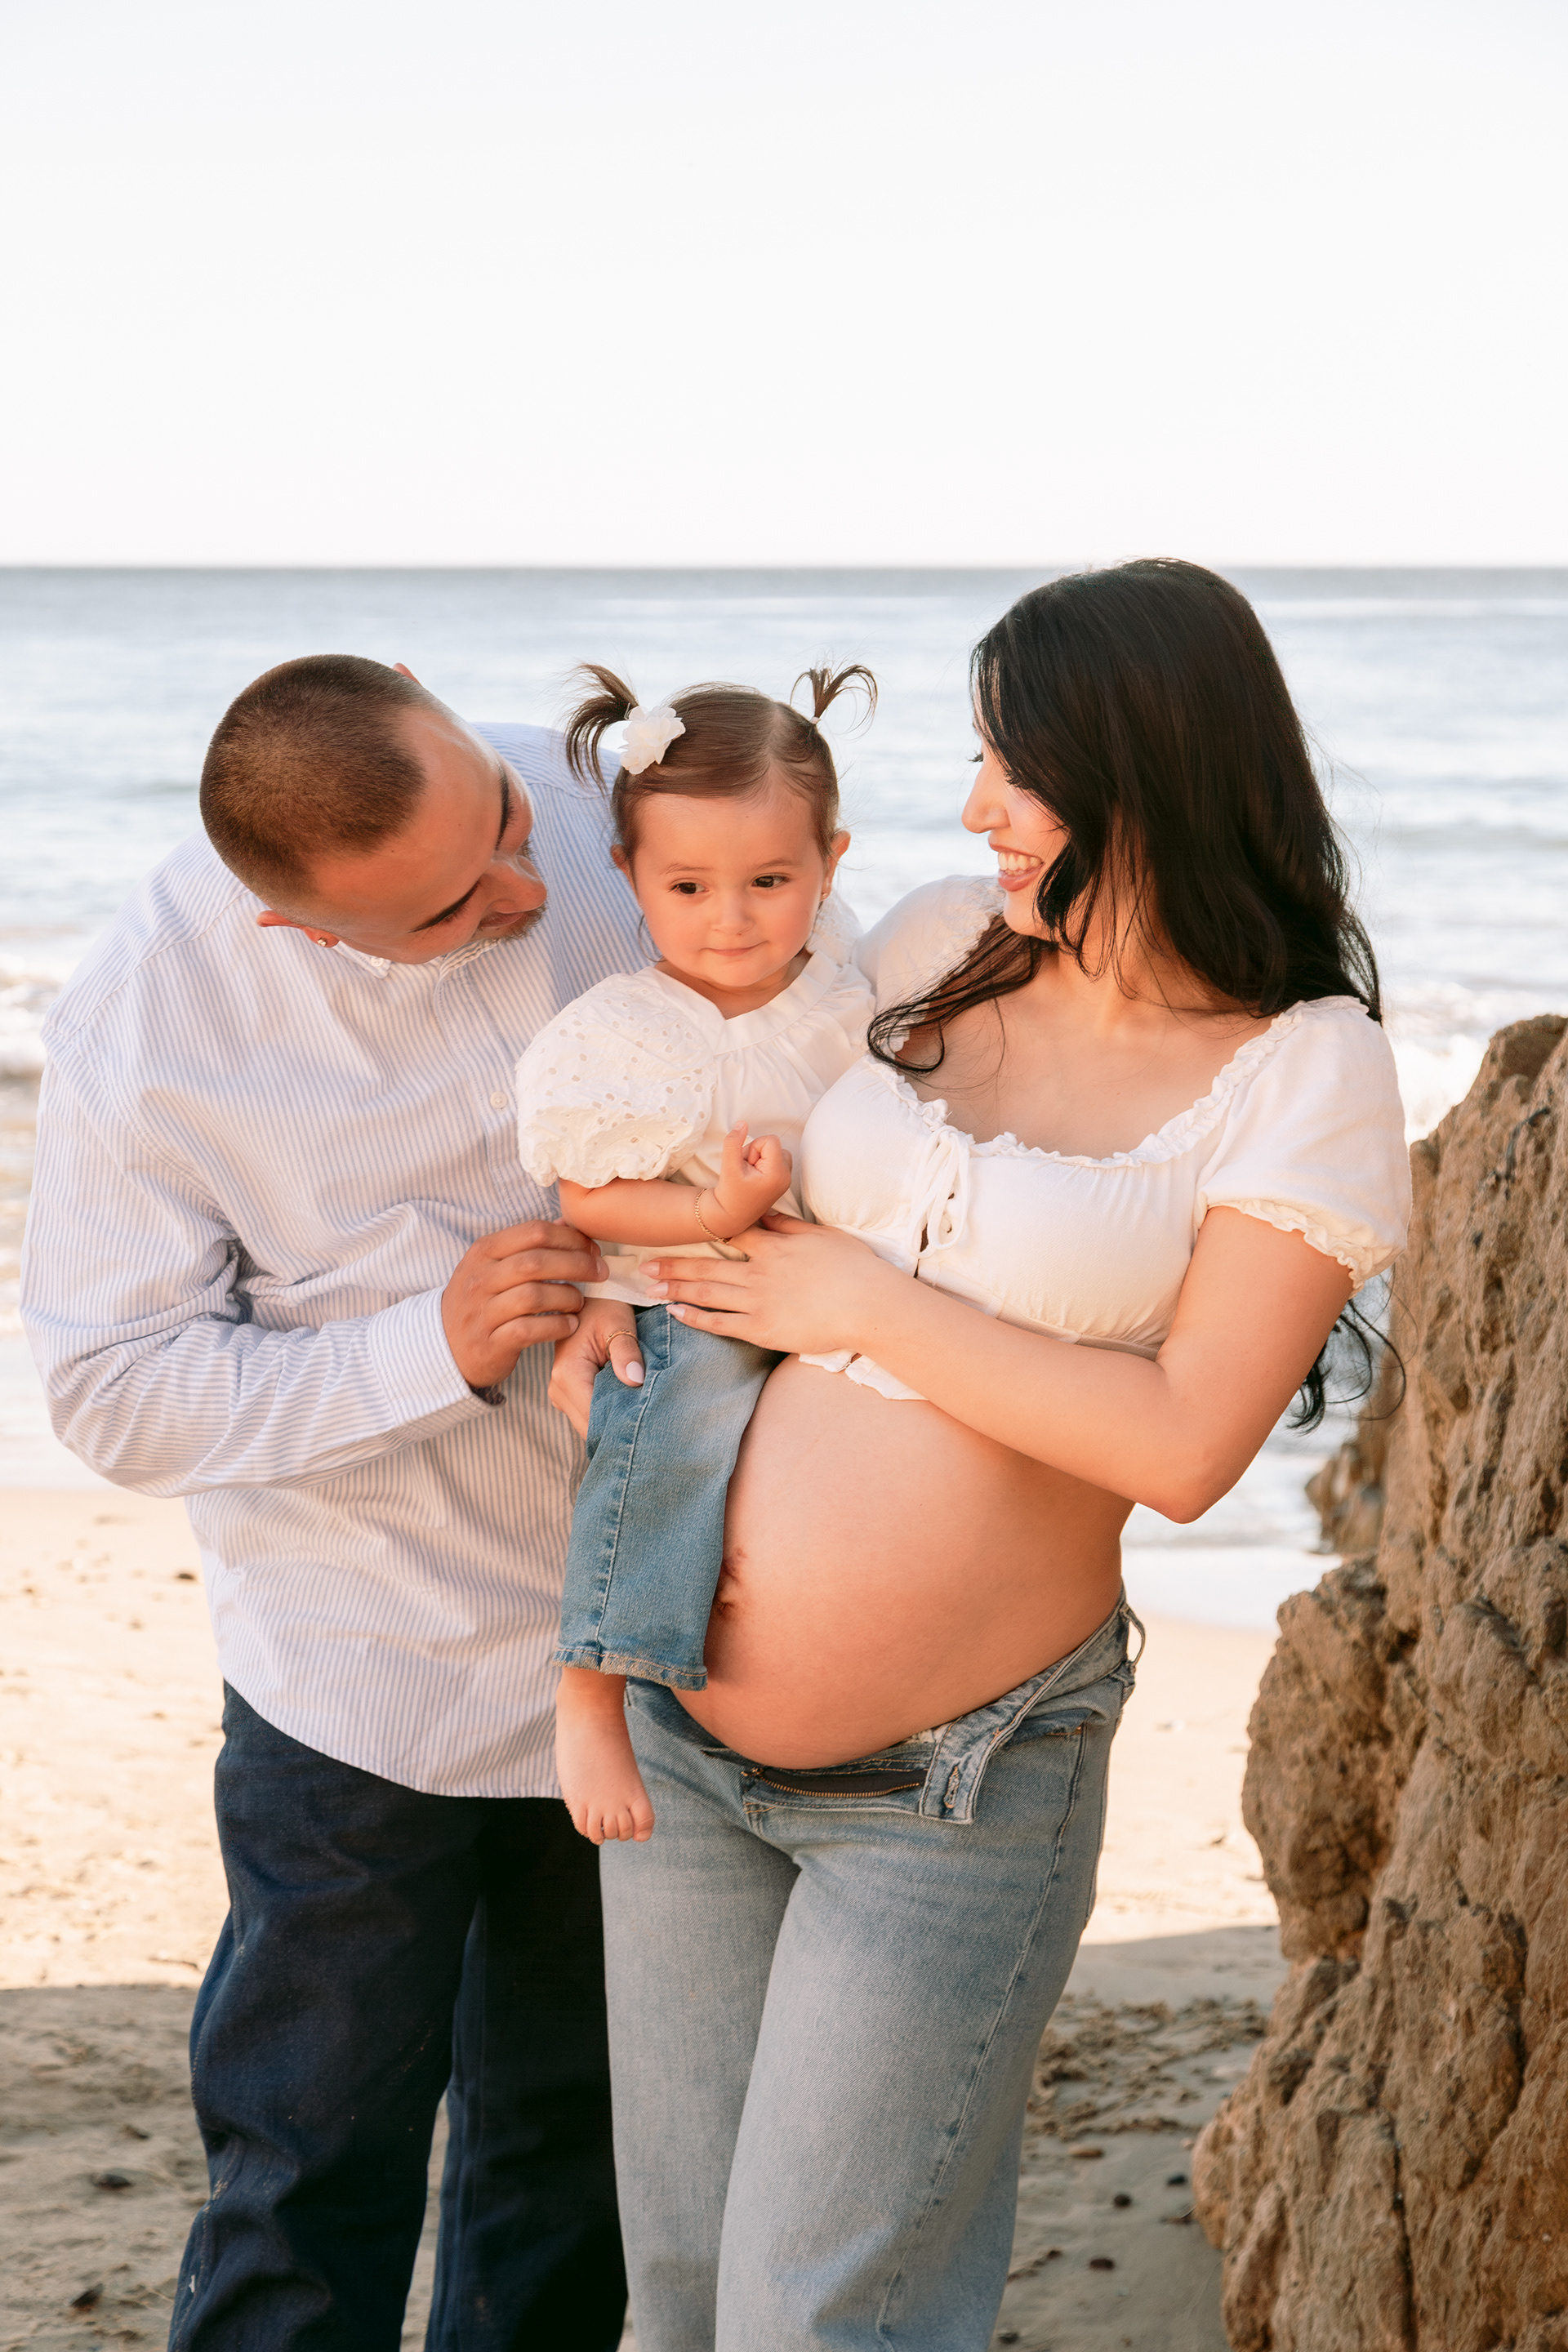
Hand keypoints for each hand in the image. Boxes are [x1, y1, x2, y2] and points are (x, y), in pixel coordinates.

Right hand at [442, 1220, 606, 1388]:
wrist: (446, 1346)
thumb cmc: (481, 1301)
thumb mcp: (494, 1266)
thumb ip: (528, 1244)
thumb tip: (567, 1224)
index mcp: (484, 1252)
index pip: (533, 1232)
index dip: (570, 1238)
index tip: (592, 1249)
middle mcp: (480, 1278)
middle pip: (536, 1262)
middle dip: (577, 1264)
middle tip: (600, 1272)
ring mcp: (483, 1312)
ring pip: (534, 1296)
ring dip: (567, 1297)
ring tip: (579, 1302)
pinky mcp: (491, 1343)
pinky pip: (530, 1330)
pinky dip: (557, 1326)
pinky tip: (570, 1324)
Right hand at [549, 1299, 645, 1438]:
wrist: (589, 1299)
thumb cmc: (605, 1307)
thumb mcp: (619, 1323)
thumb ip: (626, 1351)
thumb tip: (635, 1379)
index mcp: (567, 1373)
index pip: (593, 1415)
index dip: (620, 1422)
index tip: (648, 1422)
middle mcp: (558, 1388)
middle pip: (590, 1426)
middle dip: (618, 1425)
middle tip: (650, 1420)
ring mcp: (560, 1394)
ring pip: (589, 1424)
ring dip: (613, 1420)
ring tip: (640, 1411)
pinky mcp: (568, 1395)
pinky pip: (589, 1414)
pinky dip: (608, 1413)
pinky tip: (627, 1405)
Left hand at [645, 1215, 897, 1355]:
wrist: (868, 1304)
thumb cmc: (854, 1268)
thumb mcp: (821, 1235)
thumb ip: (788, 1225)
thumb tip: (763, 1212)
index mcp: (772, 1246)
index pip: (730, 1234)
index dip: (703, 1231)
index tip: (679, 1229)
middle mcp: (758, 1271)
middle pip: (706, 1264)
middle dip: (673, 1263)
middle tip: (644, 1264)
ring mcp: (757, 1301)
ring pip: (706, 1291)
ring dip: (676, 1287)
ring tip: (651, 1285)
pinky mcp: (761, 1329)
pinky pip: (720, 1323)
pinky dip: (695, 1317)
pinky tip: (675, 1312)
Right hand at [705, 1123, 792, 1239]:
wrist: (732, 1215)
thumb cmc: (730, 1193)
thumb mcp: (728, 1166)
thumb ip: (733, 1142)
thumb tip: (742, 1123)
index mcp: (777, 1173)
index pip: (770, 1140)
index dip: (753, 1147)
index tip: (745, 1164)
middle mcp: (786, 1176)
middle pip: (774, 1144)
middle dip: (757, 1152)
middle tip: (746, 1170)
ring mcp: (786, 1179)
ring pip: (776, 1150)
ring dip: (761, 1157)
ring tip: (750, 1173)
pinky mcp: (783, 1180)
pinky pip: (776, 1159)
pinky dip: (765, 1163)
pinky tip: (756, 1176)